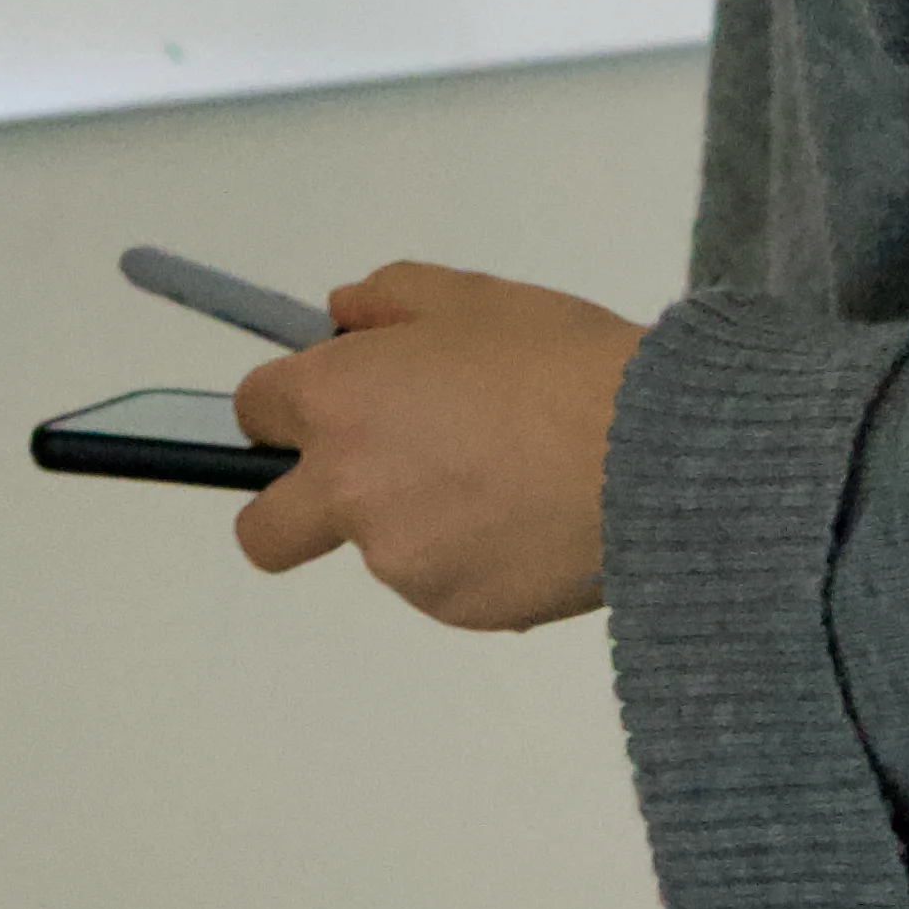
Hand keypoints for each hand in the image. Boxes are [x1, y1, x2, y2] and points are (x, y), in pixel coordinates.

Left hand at [231, 263, 638, 629]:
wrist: (654, 458)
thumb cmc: (560, 360)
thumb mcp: (470, 297)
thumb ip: (386, 300)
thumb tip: (340, 319)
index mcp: (339, 403)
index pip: (255, 412)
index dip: (292, 404)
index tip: (337, 400)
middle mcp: (349, 491)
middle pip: (265, 532)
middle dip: (292, 509)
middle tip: (374, 477)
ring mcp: (400, 564)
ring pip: (379, 549)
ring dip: (416, 521)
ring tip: (507, 480)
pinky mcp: (456, 611)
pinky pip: (444, 583)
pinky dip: (472, 557)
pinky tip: (532, 520)